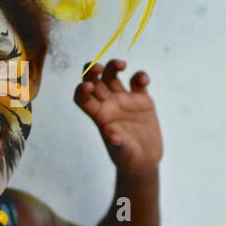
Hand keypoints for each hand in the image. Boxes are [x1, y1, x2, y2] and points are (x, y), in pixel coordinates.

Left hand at [73, 59, 162, 174]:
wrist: (145, 160)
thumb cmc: (128, 159)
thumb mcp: (123, 154)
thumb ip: (118, 145)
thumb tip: (113, 137)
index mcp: (99, 115)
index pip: (82, 98)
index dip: (81, 90)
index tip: (86, 87)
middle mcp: (108, 104)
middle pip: (94, 81)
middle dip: (92, 71)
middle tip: (98, 67)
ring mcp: (124, 99)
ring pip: (112, 75)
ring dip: (113, 66)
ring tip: (121, 65)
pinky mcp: (141, 99)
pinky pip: (138, 81)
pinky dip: (140, 76)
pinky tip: (143, 81)